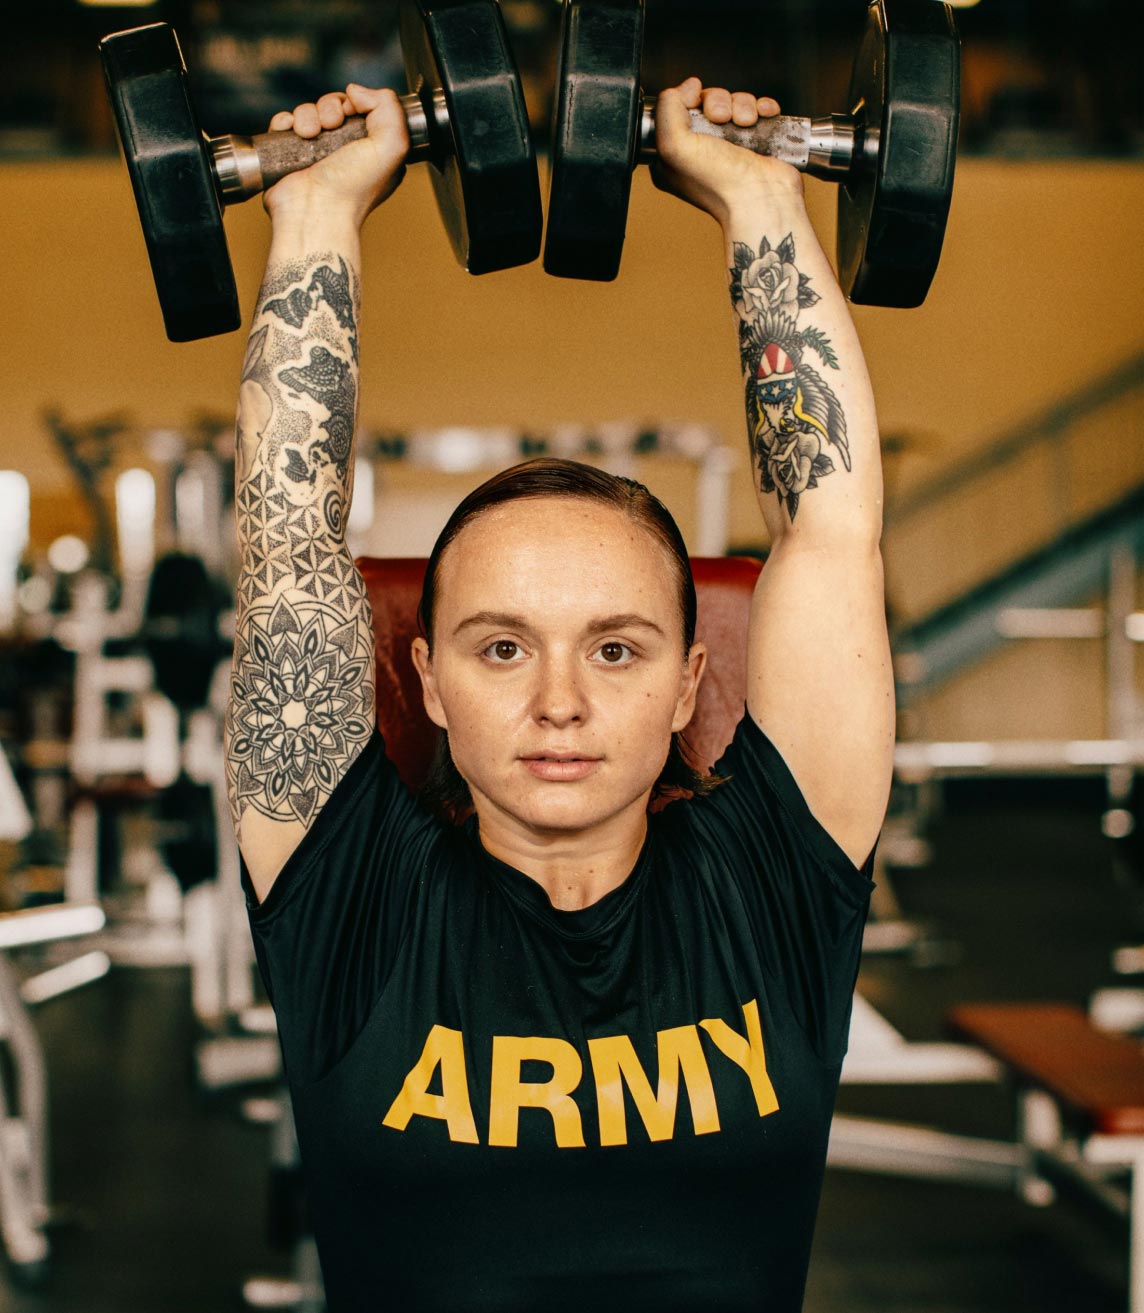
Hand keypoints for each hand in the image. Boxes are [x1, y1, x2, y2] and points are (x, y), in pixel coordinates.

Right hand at [263, 84, 409, 227]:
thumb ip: (390, 106)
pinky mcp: (290, 155)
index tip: (354, 113)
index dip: (357, 102)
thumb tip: (357, 90)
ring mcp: (317, 153)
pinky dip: (286, 122)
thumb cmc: (354, 188)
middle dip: (331, 107)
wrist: (315, 212)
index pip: (365, 108)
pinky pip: (286, 122)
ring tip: (309, 134)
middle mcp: (346, 152)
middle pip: (335, 105)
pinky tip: (293, 134)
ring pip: (309, 111)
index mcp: (374, 151)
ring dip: (307, 115)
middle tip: (330, 125)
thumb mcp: (394, 145)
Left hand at [652, 78, 803, 225]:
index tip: (697, 108)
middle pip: (706, 102)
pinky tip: (762, 117)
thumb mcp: (673, 144)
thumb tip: (688, 87)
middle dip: (717, 102)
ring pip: (733, 102)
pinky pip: (757, 109)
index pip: (675, 110)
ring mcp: (729, 148)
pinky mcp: (756, 143)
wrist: (761, 199)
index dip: (687, 100)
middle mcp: (700, 151)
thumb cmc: (717, 182)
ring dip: (742, 105)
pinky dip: (762, 108)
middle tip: (722, 119)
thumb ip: (667, 108)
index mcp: (673, 156)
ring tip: (746, 123)